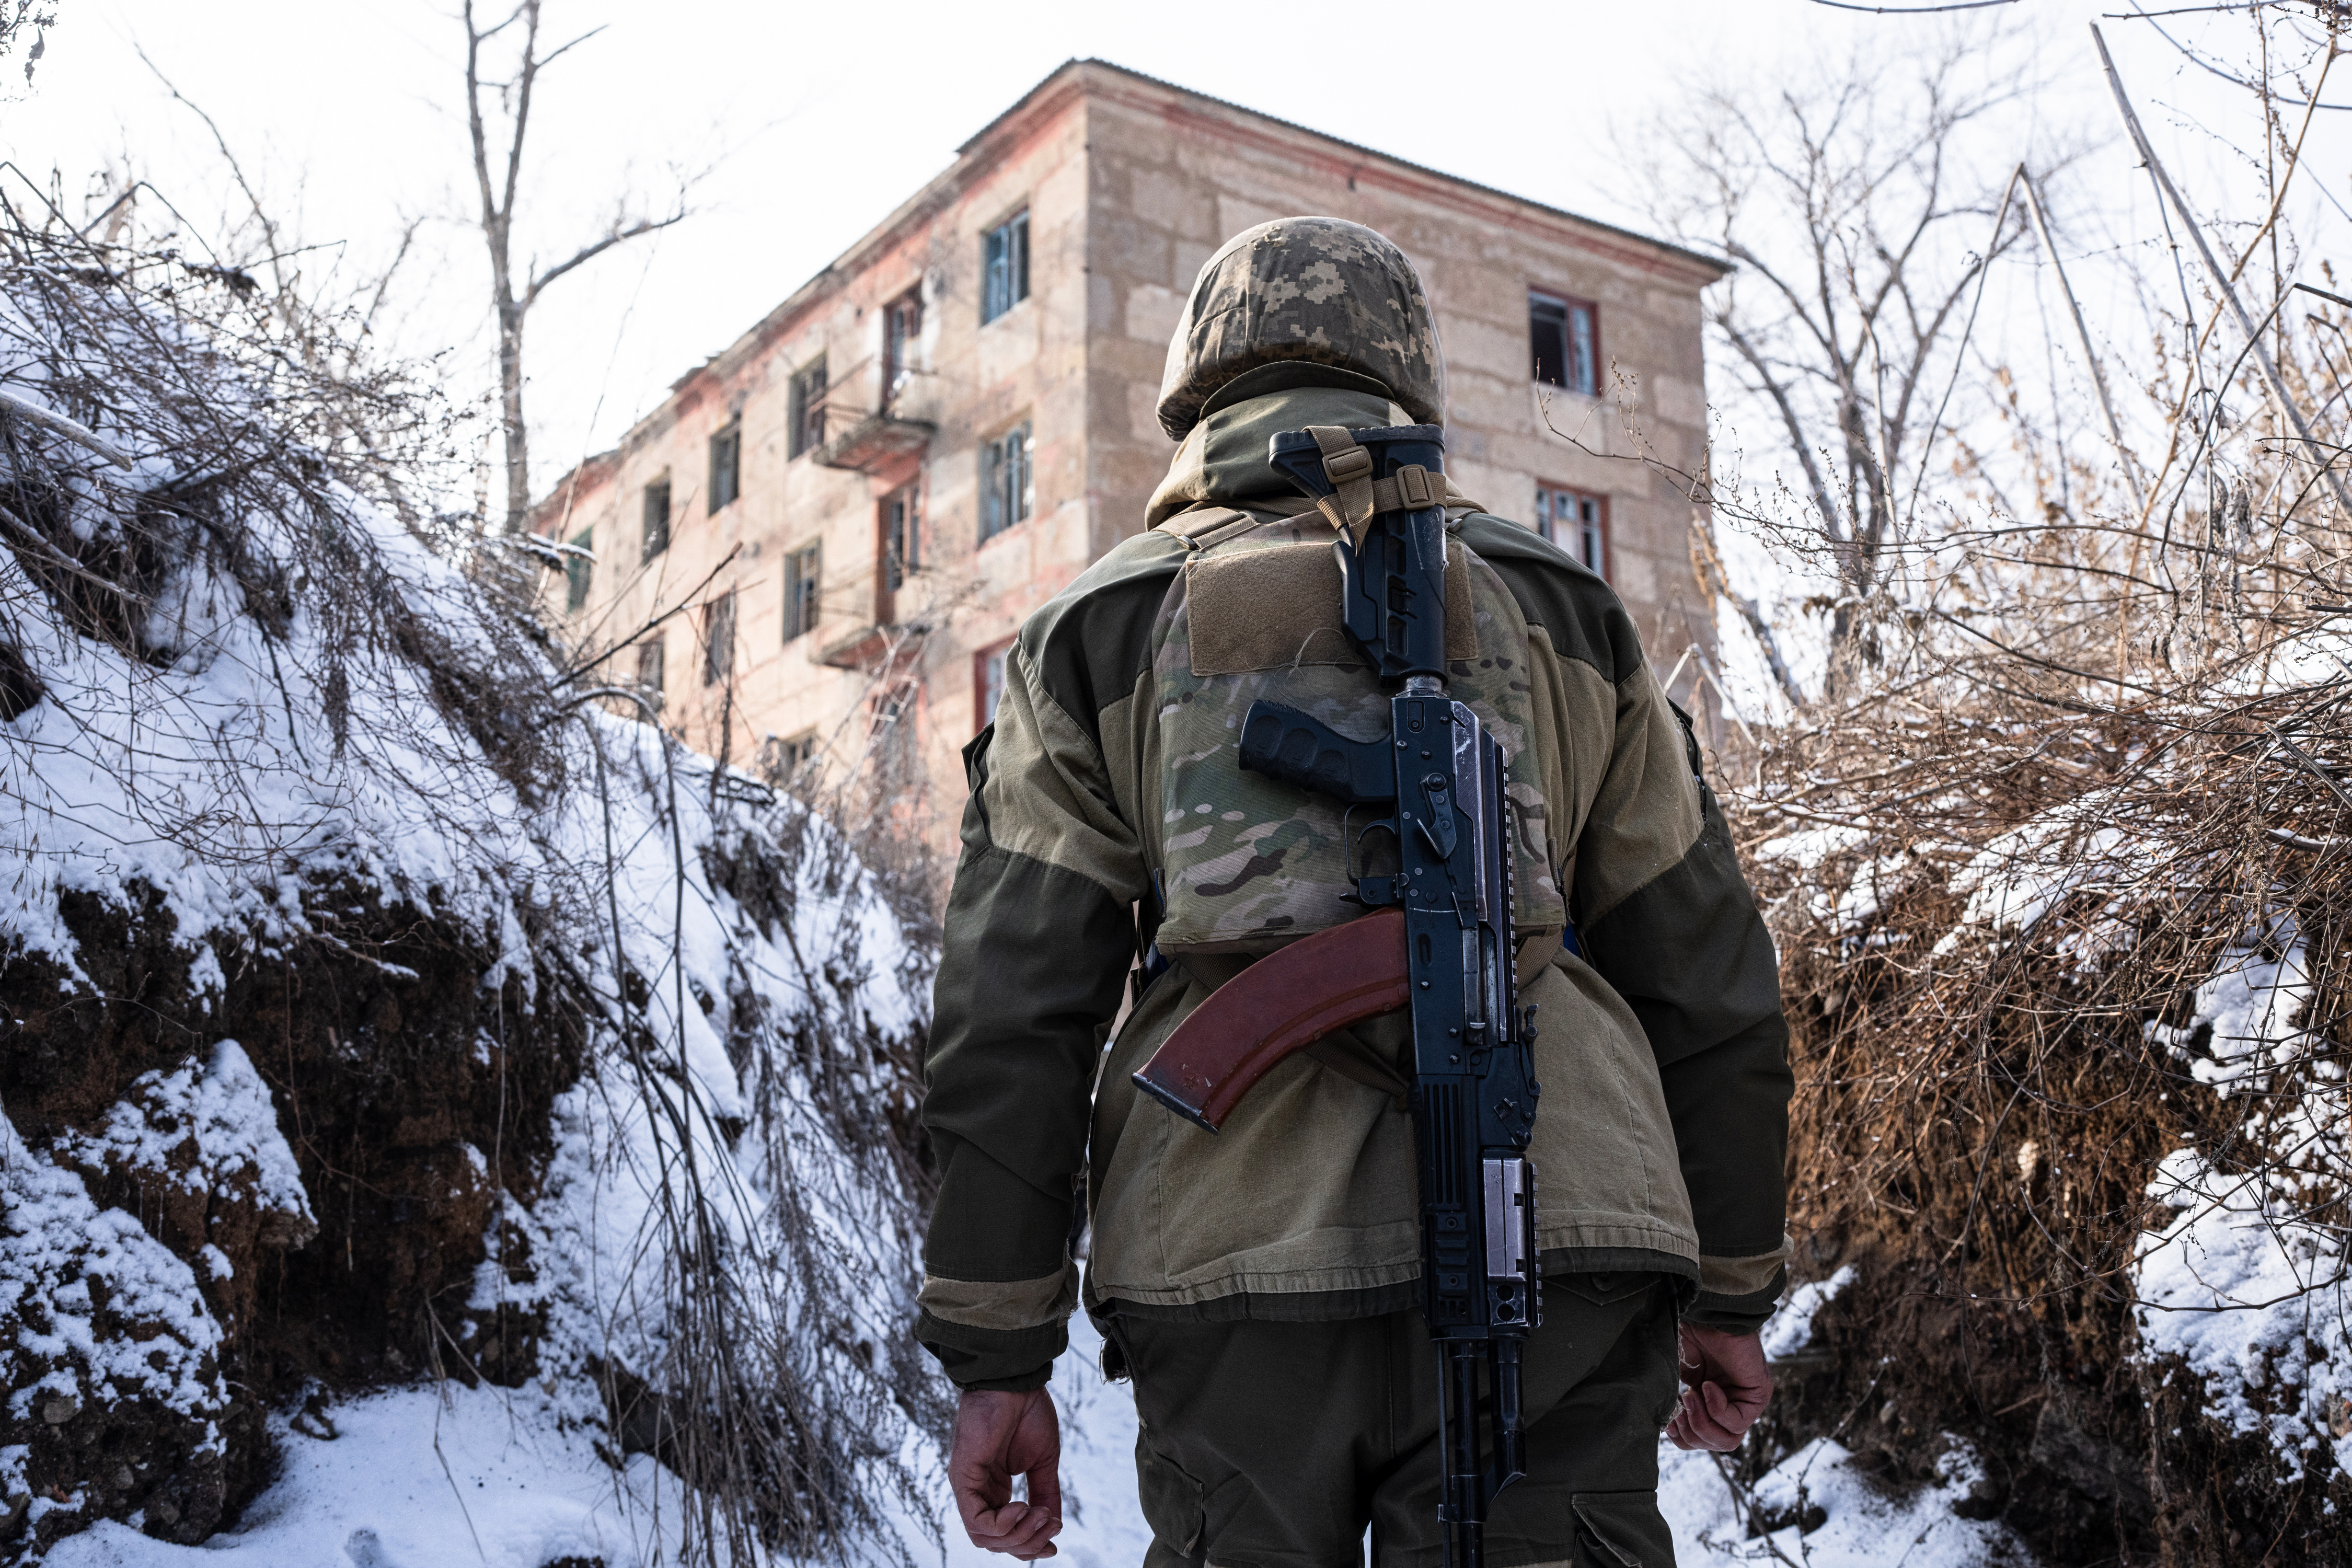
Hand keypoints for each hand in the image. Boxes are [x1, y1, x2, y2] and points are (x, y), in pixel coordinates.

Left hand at [949, 1388, 1063, 1557]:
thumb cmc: (1026, 1411)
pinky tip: (1022, 1508)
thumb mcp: (1043, 1461)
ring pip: (984, 1537)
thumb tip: (1054, 1525)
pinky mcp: (963, 1476)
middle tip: (1051, 1525)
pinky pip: (975, 1519)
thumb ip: (1045, 1493)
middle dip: (1027, 1543)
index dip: (1029, 1545)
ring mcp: (968, 1485)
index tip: (1053, 1543)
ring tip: (1039, 1515)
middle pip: (995, 1541)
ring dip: (1017, 1535)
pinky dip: (1001, 1524)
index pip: (1005, 1533)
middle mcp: (978, 1491)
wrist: (1016, 1380)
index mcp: (995, 1488)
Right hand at [1667, 1323, 1772, 1451]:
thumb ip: (1674, 1404)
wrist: (1705, 1312)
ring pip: (1729, 1441)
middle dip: (1692, 1433)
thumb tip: (1663, 1431)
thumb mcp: (1675, 1376)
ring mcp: (1746, 1402)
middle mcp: (1730, 1406)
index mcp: (1709, 1403)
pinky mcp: (1759, 1395)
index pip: (1700, 1440)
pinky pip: (1737, 1421)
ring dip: (1702, 1423)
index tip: (1667, 1420)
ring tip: (1690, 1396)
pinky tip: (1706, 1385)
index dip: (1682, 1438)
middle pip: (1715, 1445)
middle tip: (1680, 1408)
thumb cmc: (1688, 1336)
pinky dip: (1716, 1407)